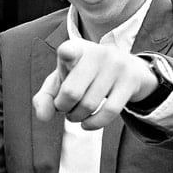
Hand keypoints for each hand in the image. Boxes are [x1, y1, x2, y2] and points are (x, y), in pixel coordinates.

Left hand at [32, 39, 158, 128]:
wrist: (128, 68)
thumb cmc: (85, 74)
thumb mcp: (63, 79)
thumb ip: (46, 97)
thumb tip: (42, 117)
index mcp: (75, 48)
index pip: (69, 51)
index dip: (67, 54)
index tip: (66, 55)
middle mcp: (97, 54)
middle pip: (71, 92)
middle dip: (62, 107)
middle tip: (64, 107)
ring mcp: (116, 66)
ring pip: (89, 105)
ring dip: (77, 117)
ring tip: (75, 114)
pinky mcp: (130, 81)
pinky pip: (109, 112)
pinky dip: (93, 123)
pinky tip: (86, 124)